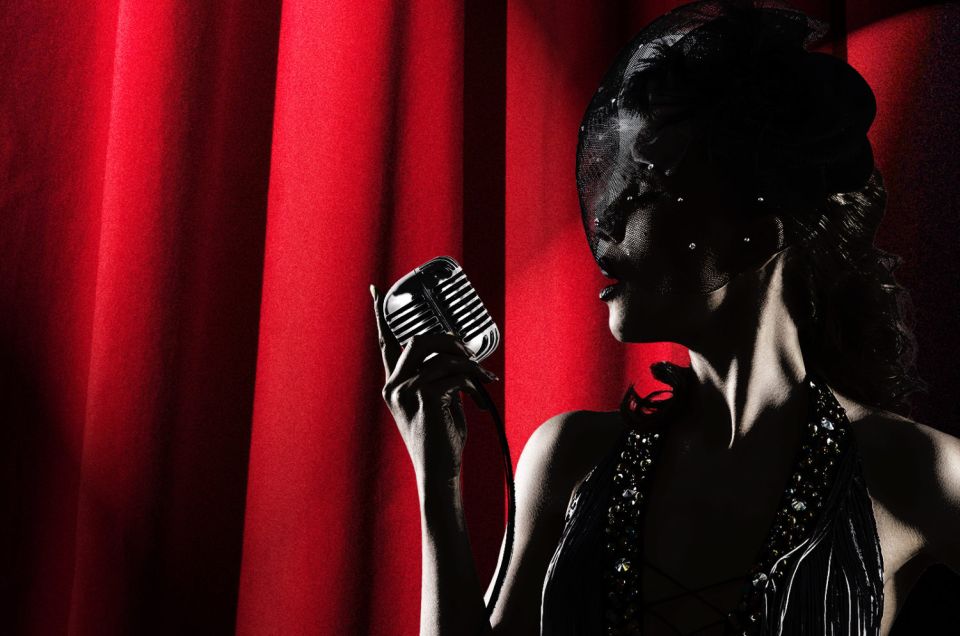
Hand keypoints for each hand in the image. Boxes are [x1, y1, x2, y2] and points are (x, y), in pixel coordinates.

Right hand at [371, 284, 498, 483]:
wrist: (439, 472)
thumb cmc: (442, 441)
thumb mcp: (440, 403)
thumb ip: (441, 378)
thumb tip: (461, 358)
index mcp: (394, 384)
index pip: (386, 342)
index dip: (381, 313)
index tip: (375, 288)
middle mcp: (393, 385)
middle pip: (419, 339)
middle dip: (449, 339)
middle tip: (469, 354)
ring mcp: (405, 391)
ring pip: (439, 355)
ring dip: (467, 363)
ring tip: (482, 379)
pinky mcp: (423, 398)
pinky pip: (452, 373)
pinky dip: (471, 380)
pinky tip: (479, 395)